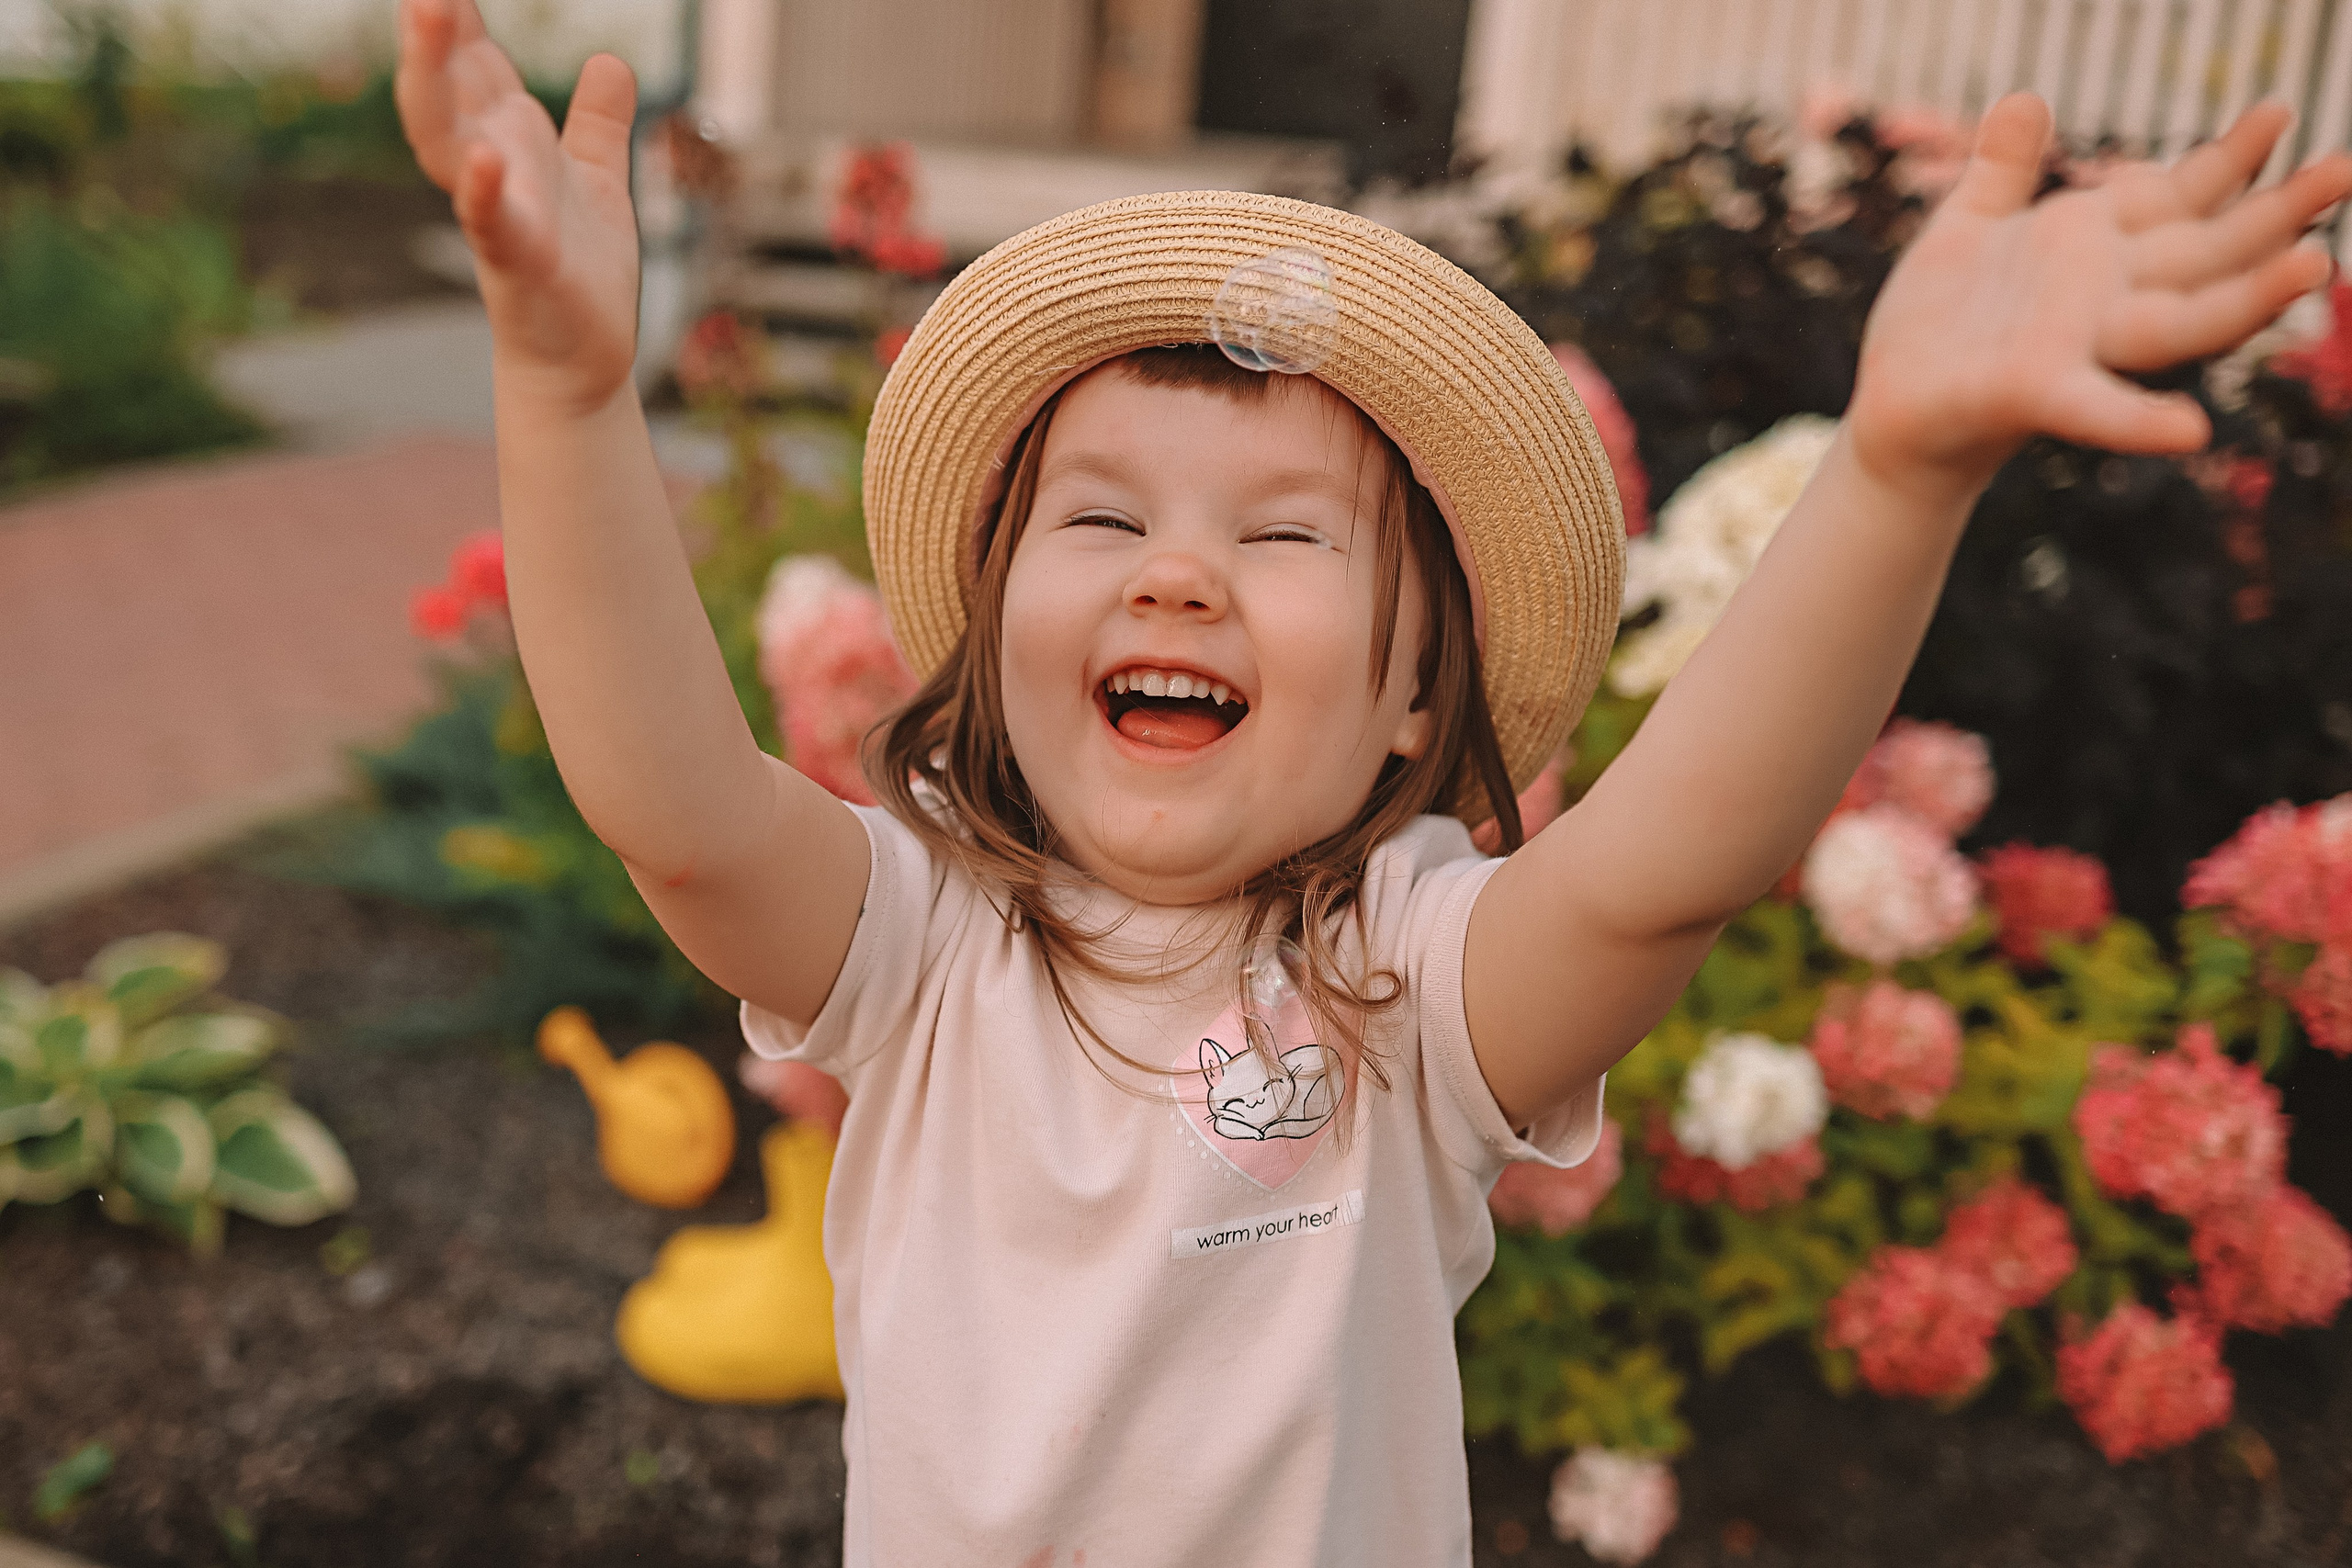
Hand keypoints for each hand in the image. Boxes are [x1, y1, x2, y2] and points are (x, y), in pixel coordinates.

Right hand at [395, 0, 641, 410]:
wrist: (585, 355)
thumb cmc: (583, 268)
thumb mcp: (599, 178)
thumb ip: (600, 121)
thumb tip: (611, 61)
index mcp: (510, 139)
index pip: (474, 60)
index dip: (458, 14)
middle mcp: (492, 164)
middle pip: (447, 83)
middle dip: (431, 27)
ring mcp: (498, 210)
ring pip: (447, 137)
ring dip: (432, 77)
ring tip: (428, 10)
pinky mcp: (519, 260)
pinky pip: (492, 220)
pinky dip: (485, 189)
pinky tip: (485, 156)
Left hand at [1848, 95, 2351, 503]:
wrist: (1892, 408)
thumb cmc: (1939, 324)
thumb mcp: (1966, 230)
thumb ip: (2003, 170)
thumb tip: (2026, 100)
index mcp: (2090, 245)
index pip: (2176, 196)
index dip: (2227, 160)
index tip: (2277, 113)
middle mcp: (2103, 295)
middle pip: (2204, 250)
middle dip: (2276, 214)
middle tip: (2346, 170)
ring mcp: (2076, 345)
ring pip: (2177, 319)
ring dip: (2245, 299)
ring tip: (2315, 269)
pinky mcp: (2032, 392)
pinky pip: (2095, 406)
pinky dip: (2138, 421)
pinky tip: (2190, 432)